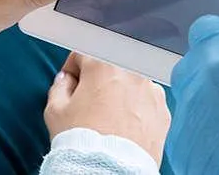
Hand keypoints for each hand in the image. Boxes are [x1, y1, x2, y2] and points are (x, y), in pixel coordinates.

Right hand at [44, 53, 170, 163]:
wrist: (110, 170)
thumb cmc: (81, 139)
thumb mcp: (55, 111)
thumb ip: (59, 86)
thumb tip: (67, 79)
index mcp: (103, 64)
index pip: (82, 54)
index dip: (72, 70)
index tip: (70, 85)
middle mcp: (132, 71)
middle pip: (110, 68)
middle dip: (98, 81)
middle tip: (89, 103)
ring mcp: (151, 90)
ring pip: (130, 83)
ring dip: (120, 93)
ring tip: (110, 117)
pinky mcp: (163, 110)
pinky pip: (147, 101)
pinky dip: (137, 108)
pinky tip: (126, 125)